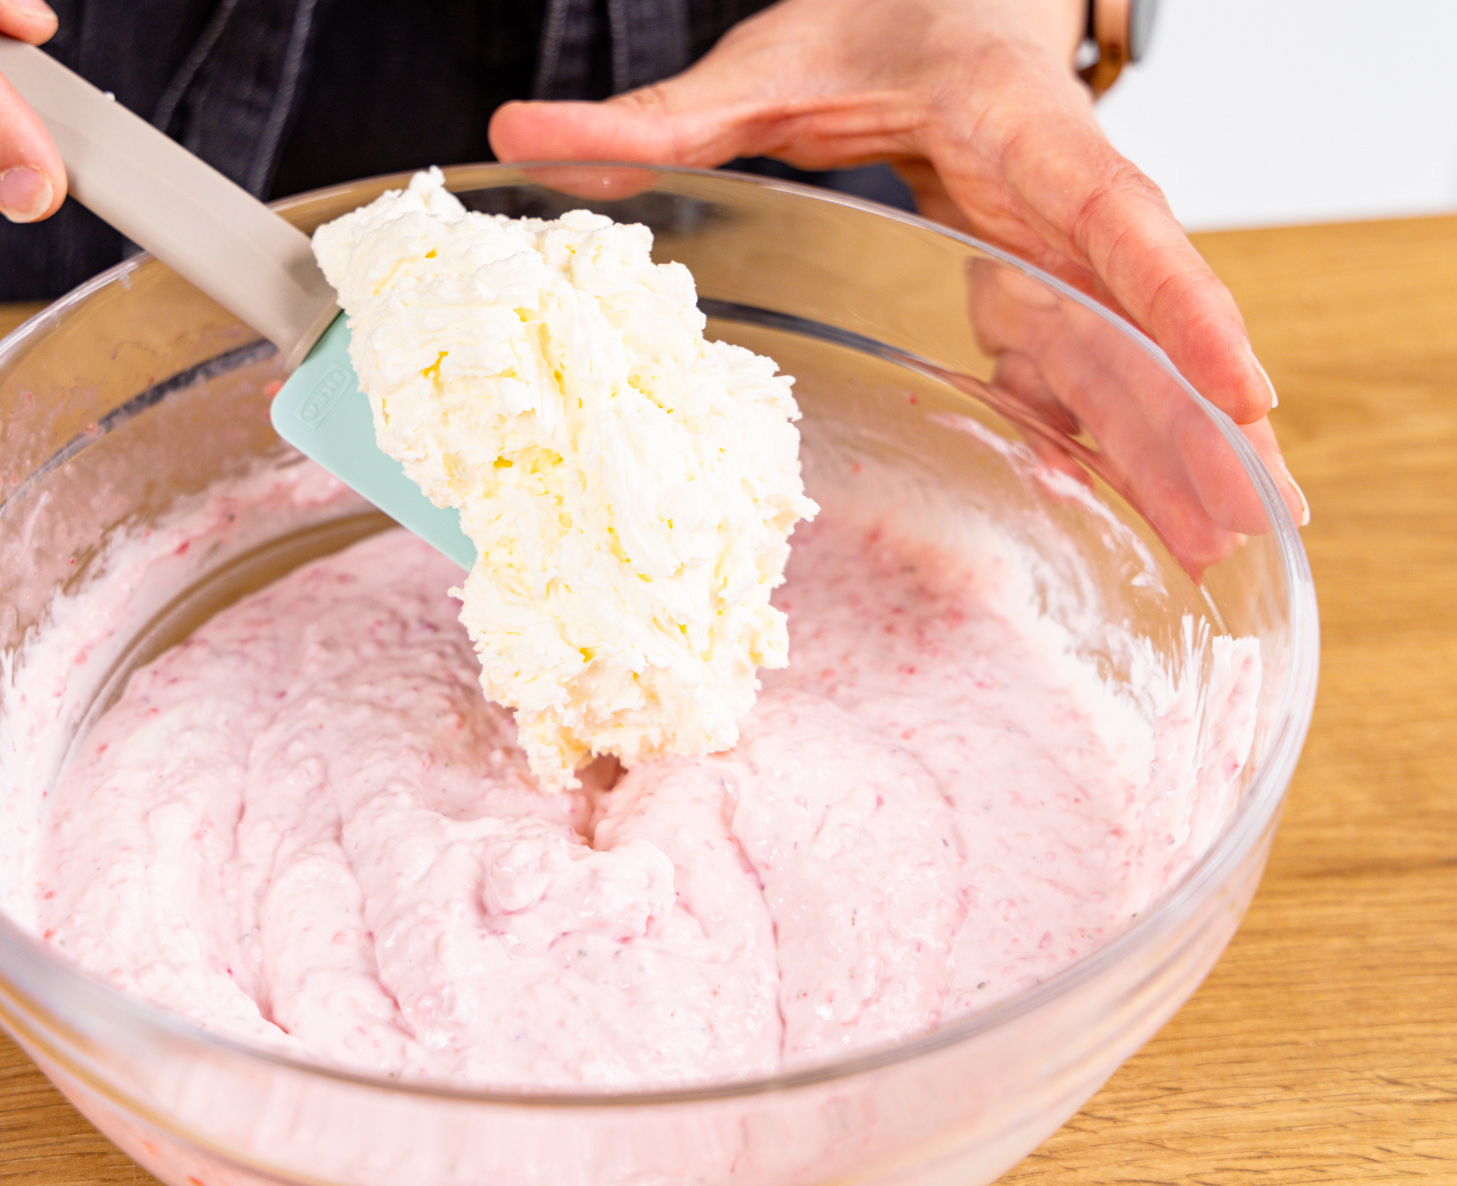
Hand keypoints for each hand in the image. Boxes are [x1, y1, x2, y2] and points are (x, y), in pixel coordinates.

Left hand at [490, 0, 1307, 527]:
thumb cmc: (867, 25)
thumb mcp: (762, 65)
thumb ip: (651, 114)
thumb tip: (514, 140)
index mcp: (1017, 130)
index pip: (1116, 216)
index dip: (1180, 306)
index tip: (1244, 389)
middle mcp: (1061, 194)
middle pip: (1149, 312)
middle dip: (1206, 418)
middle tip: (1256, 528)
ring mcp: (1060, 242)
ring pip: (1134, 348)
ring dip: (1179, 446)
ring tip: (1223, 549)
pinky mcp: (1039, 277)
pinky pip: (1084, 362)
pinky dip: (1106, 433)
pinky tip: (1115, 507)